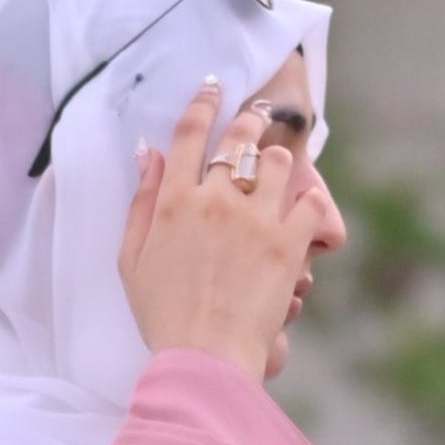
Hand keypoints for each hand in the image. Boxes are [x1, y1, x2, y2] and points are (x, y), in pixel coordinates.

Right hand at [118, 79, 339, 377]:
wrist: (205, 357)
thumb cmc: (163, 315)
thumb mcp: (132, 259)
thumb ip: (140, 202)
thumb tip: (149, 154)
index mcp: (174, 200)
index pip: (191, 133)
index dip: (203, 103)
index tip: (213, 87)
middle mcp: (215, 199)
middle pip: (238, 138)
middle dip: (250, 119)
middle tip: (259, 114)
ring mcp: (254, 219)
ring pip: (277, 163)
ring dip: (278, 163)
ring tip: (279, 172)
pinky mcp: (288, 244)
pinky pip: (311, 204)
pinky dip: (313, 202)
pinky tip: (309, 205)